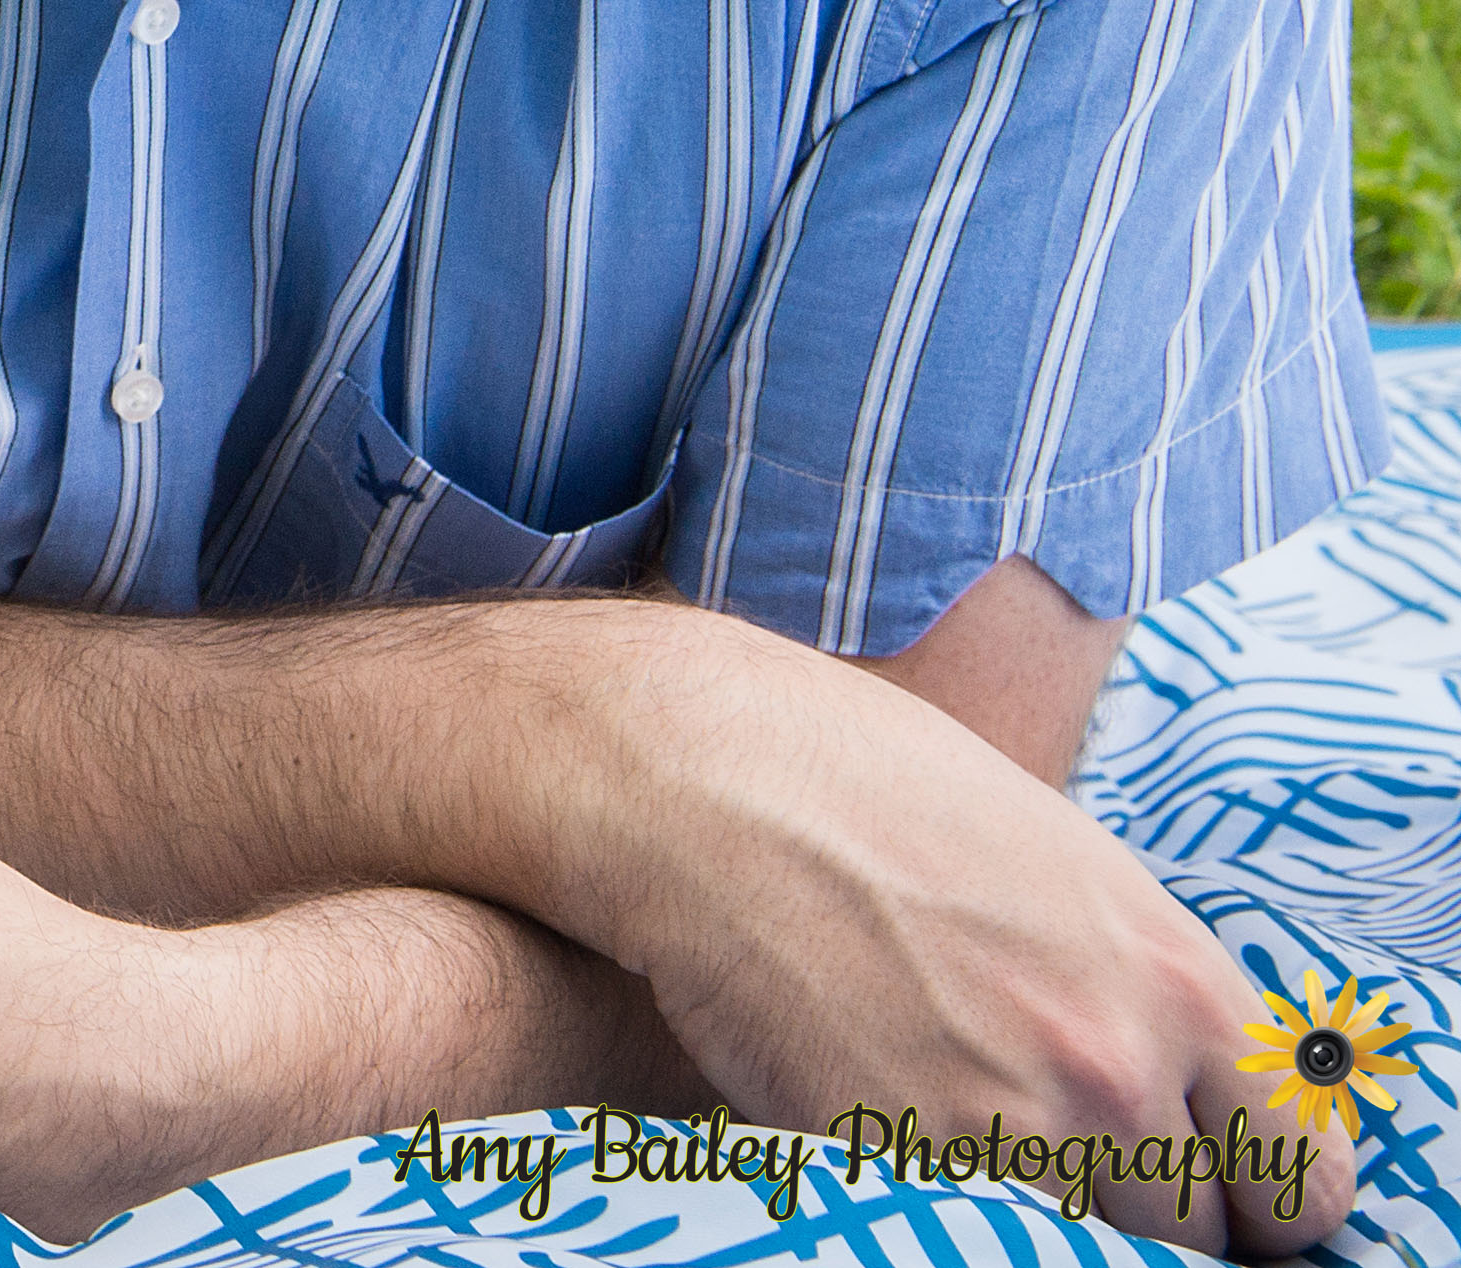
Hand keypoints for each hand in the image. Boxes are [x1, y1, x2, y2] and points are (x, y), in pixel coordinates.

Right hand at [582, 630, 1352, 1255]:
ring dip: (1032, 1201)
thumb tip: (1186, 1080)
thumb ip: (1147, 984)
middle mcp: (1118, 1068)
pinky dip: (932, 1192)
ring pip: (1078, 1242)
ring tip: (955, 1112)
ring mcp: (1010, 1126)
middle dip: (1135, 1200)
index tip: (1202, 1183)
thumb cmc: (873, 789)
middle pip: (1190, 1232)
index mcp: (1183, 985)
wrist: (704, 782)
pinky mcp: (898, 1160)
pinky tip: (882, 1106)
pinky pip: (959, 1224)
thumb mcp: (1066, 863)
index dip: (1250, 1195)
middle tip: (1050, 1134)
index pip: (1299, 1184)